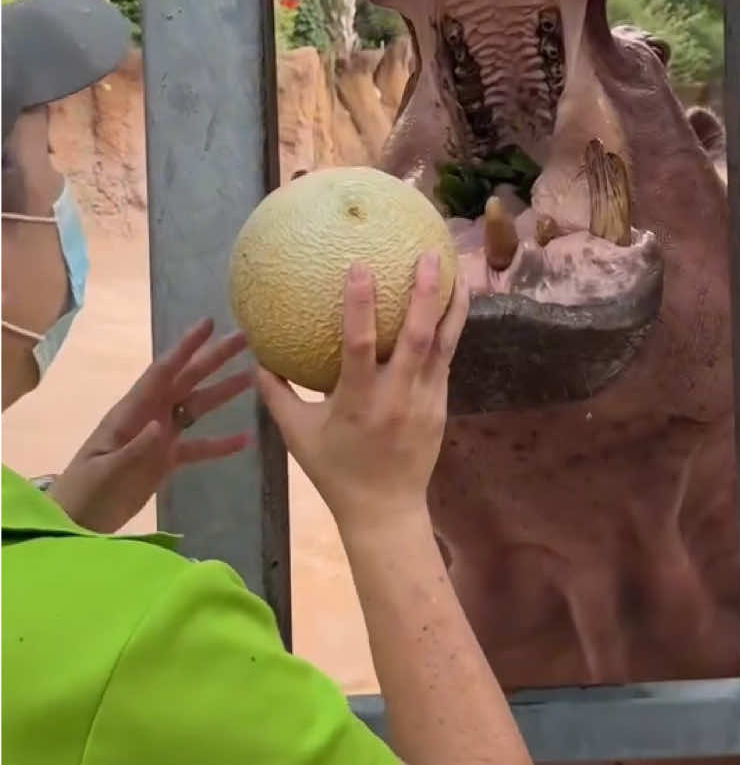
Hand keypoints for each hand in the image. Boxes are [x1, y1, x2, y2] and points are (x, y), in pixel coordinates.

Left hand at [47, 320, 251, 534]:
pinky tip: (245, 441)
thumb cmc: (86, 493)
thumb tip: (161, 426)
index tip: (208, 324)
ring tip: (253, 378)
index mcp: (131, 412)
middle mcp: (149, 416)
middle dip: (213, 359)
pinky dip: (219, 444)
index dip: (185, 348)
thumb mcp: (107, 471)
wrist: (77, 523)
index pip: (162, 373)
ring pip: (196, 408)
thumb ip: (135, 449)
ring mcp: (159, 437)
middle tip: (243, 338)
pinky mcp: (165, 460)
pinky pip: (197, 447)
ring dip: (222, 393)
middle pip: (185, 381)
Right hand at [258, 253, 468, 536]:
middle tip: (429, 255)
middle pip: (417, 338)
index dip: (361, 306)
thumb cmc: (335, 470)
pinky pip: (447, 358)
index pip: (360, 346)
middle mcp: (396, 397)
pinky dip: (452, 327)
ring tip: (457, 268)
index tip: (360, 266)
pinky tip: (456, 301)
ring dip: (451, 304)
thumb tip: (256, 356)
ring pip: (443, 344)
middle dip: (425, 294)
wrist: (385, 510)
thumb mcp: (298, 435)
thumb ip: (276, 394)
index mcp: (358, 402)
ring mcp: (424, 400)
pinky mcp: (440, 404)